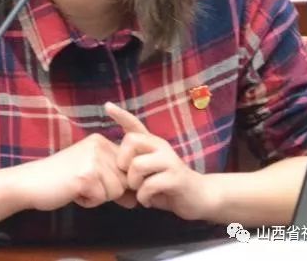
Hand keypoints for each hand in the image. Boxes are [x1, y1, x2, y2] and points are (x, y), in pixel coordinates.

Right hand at [17, 133, 136, 211]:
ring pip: (116, 190)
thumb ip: (114, 182)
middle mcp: (99, 145)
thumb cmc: (60, 179)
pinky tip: (73, 192)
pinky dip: (88, 202)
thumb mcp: (90, 174)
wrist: (31, 182)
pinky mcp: (86, 176)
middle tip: (83, 184)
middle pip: (125, 180)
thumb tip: (135, 200)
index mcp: (101, 141)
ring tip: (78, 187)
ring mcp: (93, 159)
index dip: (117, 181)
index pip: (128, 167)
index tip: (94, 180)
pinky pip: (102, 199)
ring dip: (98, 196)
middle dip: (107, 191)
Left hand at [105, 102, 221, 220]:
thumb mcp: (147, 173)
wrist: (198, 197)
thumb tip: (111, 167)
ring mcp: (170, 161)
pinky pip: (149, 185)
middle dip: (123, 161)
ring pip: (137, 165)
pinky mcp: (176, 178)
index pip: (134, 124)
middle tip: (128, 177)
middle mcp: (161, 147)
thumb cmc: (167, 186)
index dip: (120, 115)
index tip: (107, 106)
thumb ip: (132, 166)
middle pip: (131, 140)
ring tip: (139, 191)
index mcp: (152, 144)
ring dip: (133, 183)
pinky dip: (143, 197)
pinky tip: (148, 200)